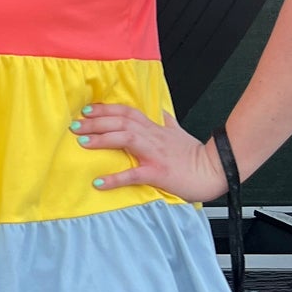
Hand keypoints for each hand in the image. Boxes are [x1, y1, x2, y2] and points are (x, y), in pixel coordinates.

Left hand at [69, 105, 228, 202]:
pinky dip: (115, 178)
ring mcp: (155, 154)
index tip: (87, 110)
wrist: (216, 170)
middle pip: (121, 122)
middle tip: (75, 125)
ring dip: (102, 139)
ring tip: (82, 142)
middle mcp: (153, 136)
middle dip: (96, 121)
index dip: (106, 109)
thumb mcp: (180, 134)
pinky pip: (133, 174)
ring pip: (125, 139)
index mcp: (155, 128)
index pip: (127, 112)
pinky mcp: (158, 172)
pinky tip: (99, 182)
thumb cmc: (195, 155)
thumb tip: (163, 112)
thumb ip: (169, 123)